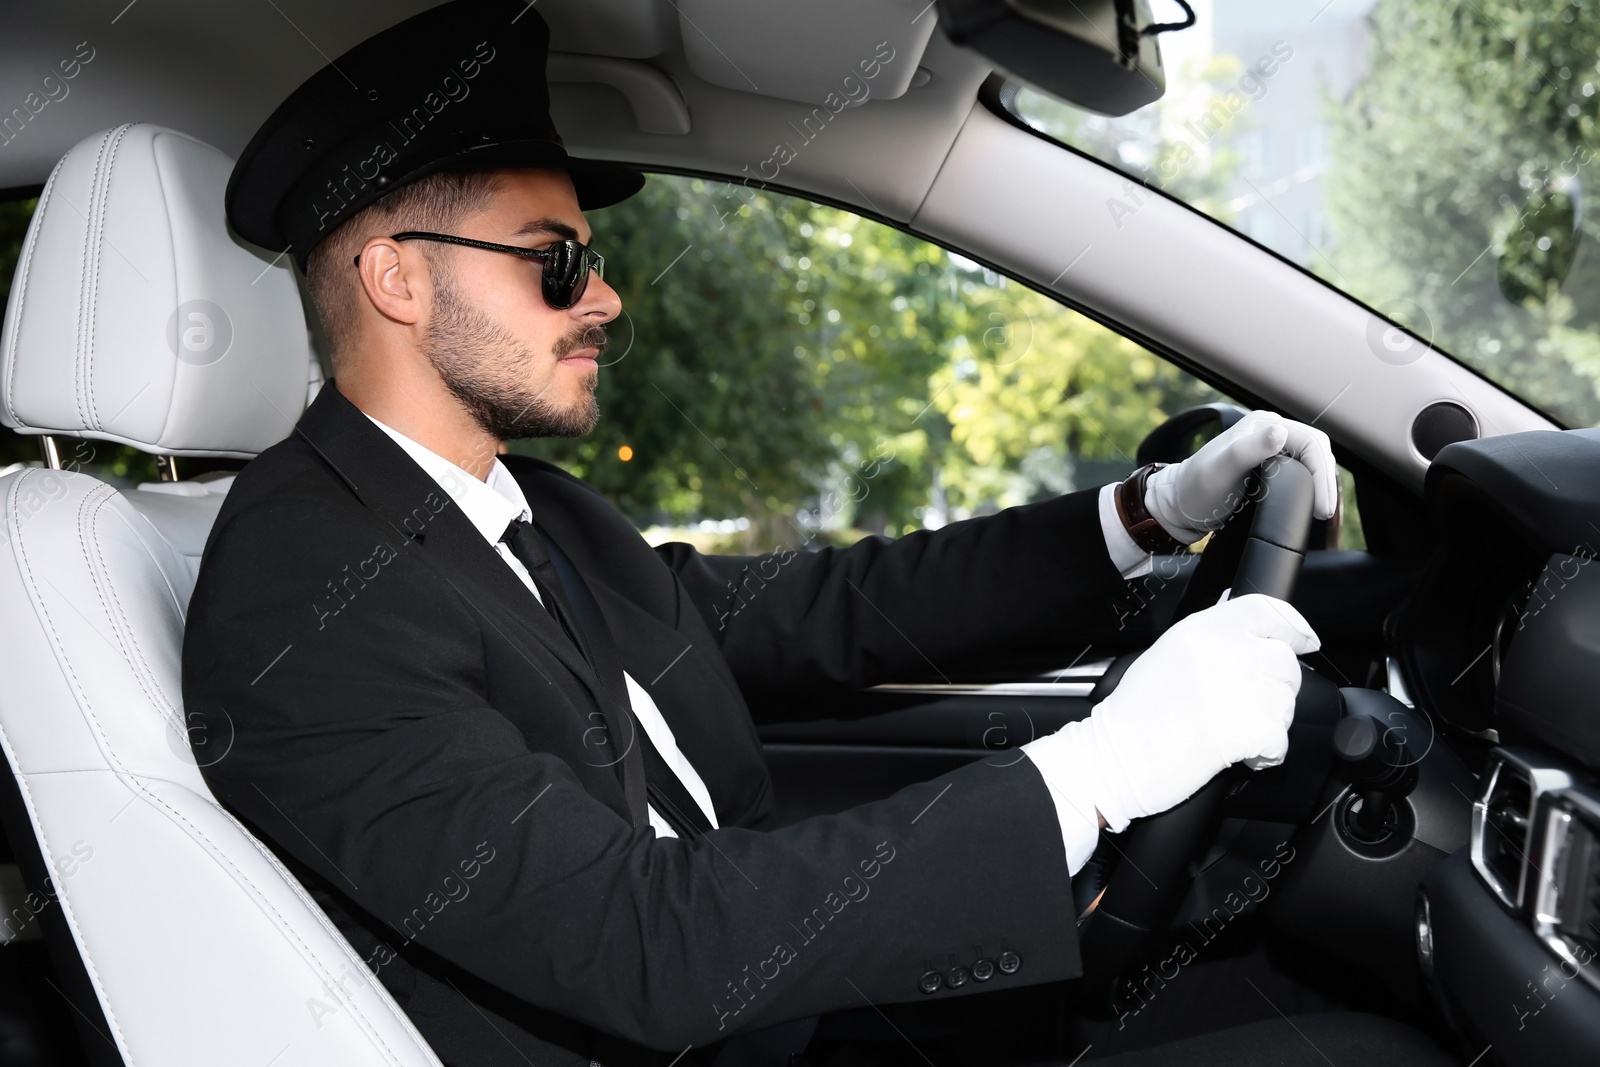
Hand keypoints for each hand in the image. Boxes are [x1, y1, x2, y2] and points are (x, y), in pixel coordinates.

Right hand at [1054, 594, 1319, 831]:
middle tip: (1248, 705)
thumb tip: (1244, 621)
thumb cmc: (1134, 714)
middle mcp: (1224, 652)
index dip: (1293, 626)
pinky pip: (1280, 740)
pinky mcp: (1248, 728)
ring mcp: (1239, 690)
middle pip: (1284, 660)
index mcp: (1203, 630)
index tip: (1303, 640)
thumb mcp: (1168, 654)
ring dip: (1269, 721)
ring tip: (1234, 729)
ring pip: (1286, 701)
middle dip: (1275, 687)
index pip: (1266, 610)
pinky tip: (1239, 752)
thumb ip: (1210, 636)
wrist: (1114, 757)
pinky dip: (1265, 753)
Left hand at [1142, 410, 1337, 544]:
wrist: (1176, 507)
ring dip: (1321, 483)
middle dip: (1326, 480)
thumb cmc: (1193, 489)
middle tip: (1323, 511)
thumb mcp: (1219, 469)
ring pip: (1311, 462)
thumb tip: (1280, 432)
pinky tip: (1310, 503)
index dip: (1322, 473)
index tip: (1321, 505)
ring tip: (1321, 509)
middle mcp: (1268, 433)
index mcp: (1262, 425)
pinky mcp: (1269, 468)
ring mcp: (1270, 450)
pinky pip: (1301, 474)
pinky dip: (1311, 487)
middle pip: (1316, 451)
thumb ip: (1248, 449)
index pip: (1311, 442)